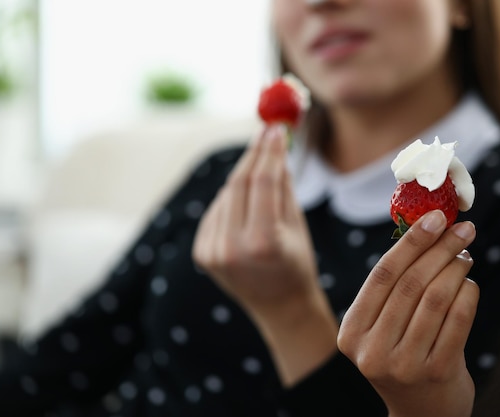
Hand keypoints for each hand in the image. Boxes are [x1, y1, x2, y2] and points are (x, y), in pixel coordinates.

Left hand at [193, 124, 337, 384]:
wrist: (279, 308)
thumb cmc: (297, 264)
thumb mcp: (297, 225)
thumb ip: (283, 185)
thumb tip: (274, 146)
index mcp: (263, 242)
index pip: (262, 181)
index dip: (269, 151)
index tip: (276, 129)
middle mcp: (231, 247)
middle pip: (238, 183)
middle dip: (253, 155)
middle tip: (265, 134)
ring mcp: (212, 252)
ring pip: (226, 196)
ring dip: (243, 177)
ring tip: (261, 172)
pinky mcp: (201, 253)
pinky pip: (216, 212)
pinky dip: (230, 200)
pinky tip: (244, 202)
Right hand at [337, 210, 477, 416]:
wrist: (422, 412)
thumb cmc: (402, 354)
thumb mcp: (383, 326)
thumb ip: (394, 287)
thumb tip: (427, 228)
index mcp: (352, 332)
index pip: (381, 275)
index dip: (411, 242)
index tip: (436, 217)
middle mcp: (372, 351)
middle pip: (410, 284)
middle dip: (440, 249)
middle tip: (463, 229)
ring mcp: (404, 365)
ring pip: (436, 299)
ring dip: (456, 269)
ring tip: (465, 255)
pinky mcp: (437, 373)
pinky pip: (458, 320)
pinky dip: (468, 294)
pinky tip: (469, 284)